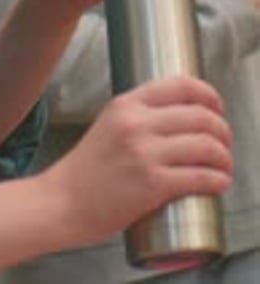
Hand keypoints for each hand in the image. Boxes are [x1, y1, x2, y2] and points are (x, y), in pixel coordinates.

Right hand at [43, 76, 231, 248]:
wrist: (62, 201)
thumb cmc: (86, 168)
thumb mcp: (108, 124)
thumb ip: (138, 115)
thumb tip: (178, 116)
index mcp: (126, 104)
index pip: (180, 85)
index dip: (208, 95)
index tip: (217, 108)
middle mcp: (136, 123)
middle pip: (199, 116)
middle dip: (222, 130)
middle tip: (224, 142)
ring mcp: (144, 153)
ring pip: (205, 145)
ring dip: (224, 157)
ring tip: (224, 165)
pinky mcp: (152, 185)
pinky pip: (199, 177)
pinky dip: (218, 179)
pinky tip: (220, 182)